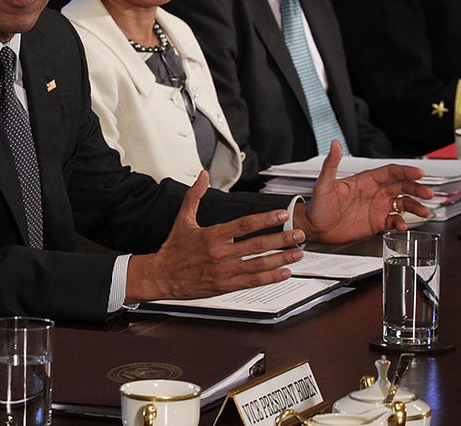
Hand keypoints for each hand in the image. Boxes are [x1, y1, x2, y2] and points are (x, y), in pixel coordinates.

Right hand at [126, 171, 306, 301]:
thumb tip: (202, 175)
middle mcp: (220, 253)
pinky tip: (284, 273)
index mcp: (212, 235)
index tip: (281, 214)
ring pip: (259, 264)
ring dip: (281, 258)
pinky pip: (252, 281)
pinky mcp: (226, 286)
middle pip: (257, 245)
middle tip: (299, 234)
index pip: (244, 225)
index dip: (265, 219)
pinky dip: (270, 277)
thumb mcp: (182, 219)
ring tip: (298, 253)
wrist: (161, 276)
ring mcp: (225, 271)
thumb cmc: (173, 249)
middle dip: (281, 239)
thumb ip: (194, 196)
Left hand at [297, 140, 433, 243]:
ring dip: (414, 207)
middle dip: (417, 189)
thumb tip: (334, 143)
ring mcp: (376, 208)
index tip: (419, 172)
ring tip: (424, 211)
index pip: (390, 172)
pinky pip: (394, 221)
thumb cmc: (317, 205)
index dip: (405, 171)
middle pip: (402, 187)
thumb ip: (331, 164)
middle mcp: (374, 192)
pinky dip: (401, 223)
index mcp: (365, 181)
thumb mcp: (324, 184)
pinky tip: (403, 226)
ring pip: (402, 204)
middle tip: (428, 194)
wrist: (314, 227)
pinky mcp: (376, 223)